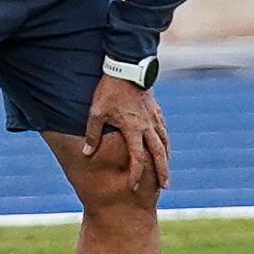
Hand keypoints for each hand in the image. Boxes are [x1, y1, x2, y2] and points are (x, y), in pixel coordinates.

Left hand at [84, 75, 169, 195]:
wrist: (126, 67)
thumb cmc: (109, 90)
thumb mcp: (96, 112)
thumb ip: (92, 134)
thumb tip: (87, 152)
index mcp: (133, 129)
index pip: (138, 157)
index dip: (136, 174)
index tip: (134, 186)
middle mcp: (148, 126)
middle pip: (159, 154)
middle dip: (162, 172)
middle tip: (164, 186)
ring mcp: (154, 117)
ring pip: (164, 142)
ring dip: (166, 158)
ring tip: (166, 170)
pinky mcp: (156, 110)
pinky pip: (164, 130)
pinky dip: (165, 142)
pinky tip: (164, 146)